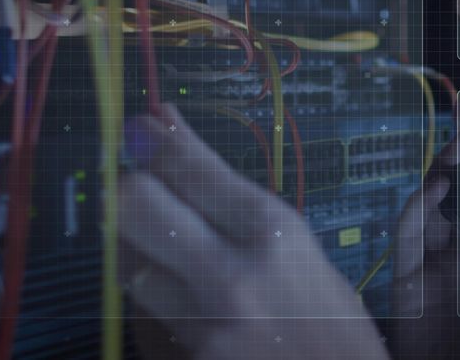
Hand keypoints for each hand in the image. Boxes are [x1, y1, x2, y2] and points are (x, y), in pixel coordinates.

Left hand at [119, 104, 389, 359]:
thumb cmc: (329, 312)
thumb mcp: (293, 243)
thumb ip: (229, 199)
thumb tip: (167, 132)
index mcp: (270, 234)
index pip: (187, 168)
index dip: (157, 139)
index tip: (145, 124)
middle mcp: (229, 276)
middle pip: (135, 205)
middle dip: (134, 189)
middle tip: (145, 190)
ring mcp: (200, 326)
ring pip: (131, 266)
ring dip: (143, 252)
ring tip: (177, 259)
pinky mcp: (180, 359)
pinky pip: (142, 316)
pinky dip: (156, 303)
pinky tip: (186, 304)